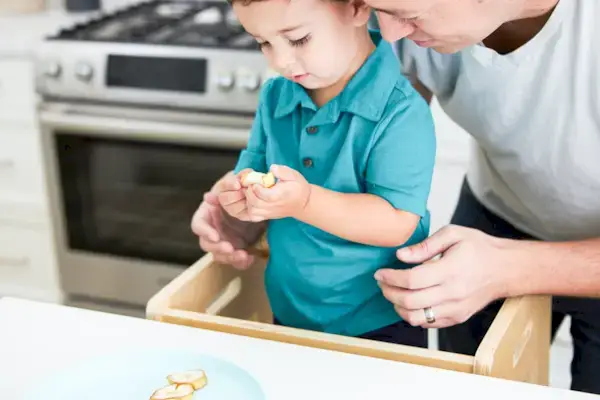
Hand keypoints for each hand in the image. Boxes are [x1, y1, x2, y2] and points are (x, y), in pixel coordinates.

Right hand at [191, 174, 265, 269]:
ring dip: (230, 258)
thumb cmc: (237, 190)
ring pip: (220, 256)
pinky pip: (235, 261)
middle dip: (218, 248)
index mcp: (206, 215)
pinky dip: (242, 263)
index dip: (205, 232)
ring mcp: (223, 242)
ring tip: (244, 255)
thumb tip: (228, 187)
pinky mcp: (235, 249)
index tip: (215, 236)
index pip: (198, 226)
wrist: (253, 200)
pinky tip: (251, 258)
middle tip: (230, 248)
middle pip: (207, 245)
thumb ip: (230, 182)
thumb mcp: (233, 183)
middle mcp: (212, 231)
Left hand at [244, 164, 310, 221]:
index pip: (262, 194)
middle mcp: (273, 206)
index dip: (256, 186)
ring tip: (251, 193)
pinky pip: (254, 217)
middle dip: (249, 192)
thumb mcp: (294, 175)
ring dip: (248, 201)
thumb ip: (282, 171)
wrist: (304, 203)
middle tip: (251, 185)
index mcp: (279, 195)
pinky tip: (252, 202)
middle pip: (255, 203)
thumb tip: (272, 168)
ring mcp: (269, 213)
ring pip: (252, 211)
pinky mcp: (267, 216)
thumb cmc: (298, 188)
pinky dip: (249, 210)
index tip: (257, 180)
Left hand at [374, 225, 512, 327]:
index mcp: (451, 270)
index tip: (380, 272)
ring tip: (392, 293)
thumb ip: (425, 245)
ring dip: (398, 307)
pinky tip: (409, 302)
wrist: (506, 269)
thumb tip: (401, 255)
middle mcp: (453, 294)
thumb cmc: (480, 248)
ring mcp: (455, 309)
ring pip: (416, 318)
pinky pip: (428, 324)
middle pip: (410, 301)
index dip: (391, 277)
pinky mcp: (457, 318)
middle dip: (389, 292)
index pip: (412, 280)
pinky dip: (413, 315)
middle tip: (382, 283)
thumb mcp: (453, 234)